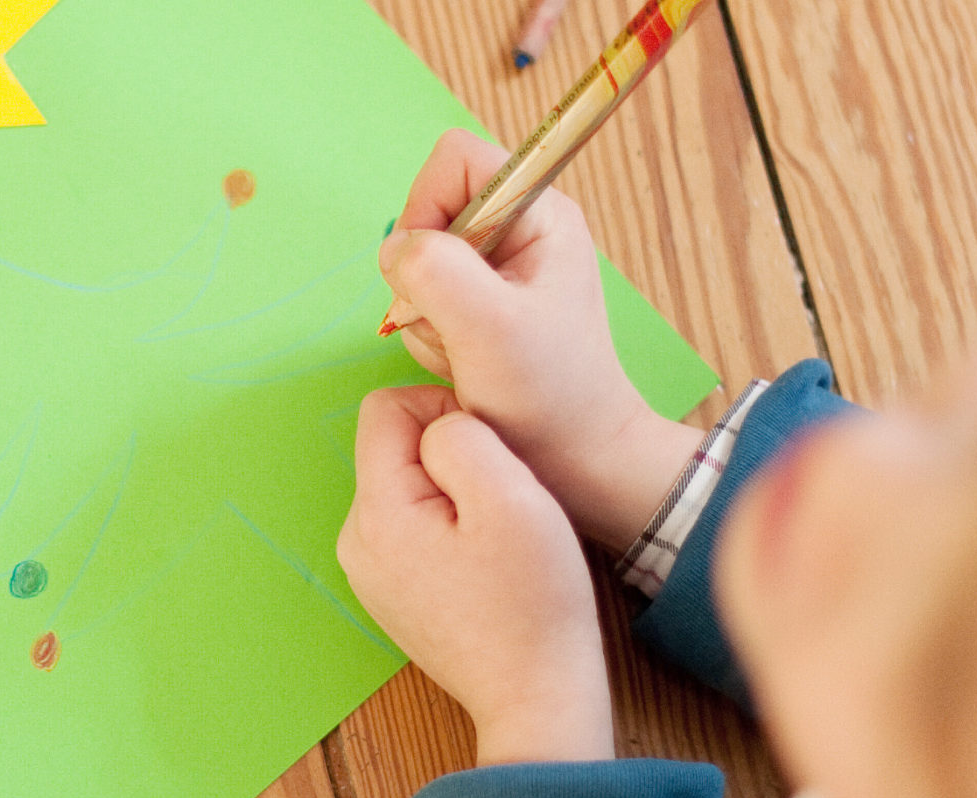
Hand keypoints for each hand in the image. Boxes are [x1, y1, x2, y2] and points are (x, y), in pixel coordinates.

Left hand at [337, 384, 612, 765]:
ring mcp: (372, 574)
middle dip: (451, 460)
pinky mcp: (395, 595)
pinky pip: (416, 531)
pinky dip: (453, 533)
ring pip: (409, 490)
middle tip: (502, 507)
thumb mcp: (510, 497)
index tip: (492, 457)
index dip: (445, 412)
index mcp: (377, 513)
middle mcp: (357, 542)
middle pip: (396, 450)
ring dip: (456, 497)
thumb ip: (462, 437)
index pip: (385, 408)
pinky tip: (488, 567)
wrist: (535, 697)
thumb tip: (438, 426)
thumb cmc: (532, 601)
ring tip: (497, 541)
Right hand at [380, 129, 701, 550]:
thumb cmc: (550, 396)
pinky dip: (434, 338)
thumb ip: (435, 269)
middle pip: (429, 213)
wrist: (578, 460)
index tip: (431, 268)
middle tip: (460, 329)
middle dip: (426, 277)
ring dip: (429, 317)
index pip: (454, 157)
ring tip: (470, 356)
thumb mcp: (489, 327)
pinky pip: (425, 303)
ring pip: (420, 265)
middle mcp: (522, 229)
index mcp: (540, 211)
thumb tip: (398, 248)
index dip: (426, 204)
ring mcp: (500, 269)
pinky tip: (468, 367)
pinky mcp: (483, 306)